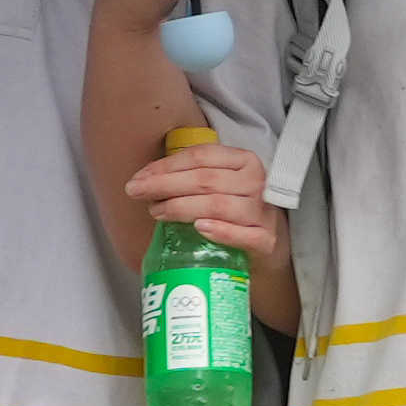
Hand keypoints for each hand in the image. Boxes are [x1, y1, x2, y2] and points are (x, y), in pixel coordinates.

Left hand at [124, 136, 287, 279]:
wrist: (269, 249)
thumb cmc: (236, 213)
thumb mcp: (222, 186)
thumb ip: (193, 177)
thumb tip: (145, 180)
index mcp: (244, 161)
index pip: (200, 157)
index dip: (166, 166)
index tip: (139, 178)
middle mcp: (256, 182)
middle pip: (204, 180)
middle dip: (164, 185)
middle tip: (136, 192)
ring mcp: (263, 212)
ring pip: (218, 205)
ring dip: (181, 208)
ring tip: (156, 212)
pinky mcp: (265, 240)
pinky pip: (242, 235)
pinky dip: (219, 231)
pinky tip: (198, 228)